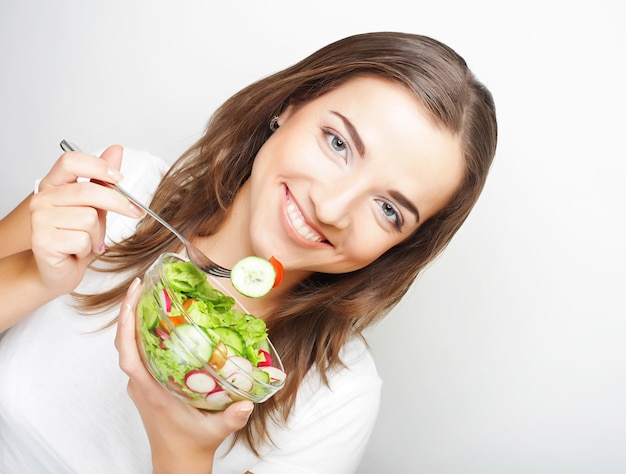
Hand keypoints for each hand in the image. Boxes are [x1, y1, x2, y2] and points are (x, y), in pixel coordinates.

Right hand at [29, 145, 143, 294]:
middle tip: (135, 212)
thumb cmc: (77, 237)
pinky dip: (88, 248)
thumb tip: (116, 150)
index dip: (98, 166)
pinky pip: (82, 239)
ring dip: (98, 234)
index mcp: (54, 185)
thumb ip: (103, 180)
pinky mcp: (42, 240)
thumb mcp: (96, 206)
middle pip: (88, 191)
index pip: (71, 161)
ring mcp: (40, 219)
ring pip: (88, 218)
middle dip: (118, 203)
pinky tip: (79, 251)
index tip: (120, 179)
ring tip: (89, 241)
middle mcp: (43, 199)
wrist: (58, 270)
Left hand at [115, 279, 253, 473]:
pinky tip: (162, 321)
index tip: (132, 299)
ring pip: (131, 347)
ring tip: (150, 295)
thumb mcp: (216, 431)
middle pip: (126, 343)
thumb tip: (246, 404)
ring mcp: (142, 385)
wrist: (177, 461)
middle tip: (142, 284)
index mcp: (152, 392)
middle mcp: (142, 385)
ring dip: (136, 320)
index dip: (126, 326)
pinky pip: (140, 354)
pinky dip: (144, 334)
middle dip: (130, 311)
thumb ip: (232, 418)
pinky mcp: (147, 385)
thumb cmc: (192, 444)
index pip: (129, 355)